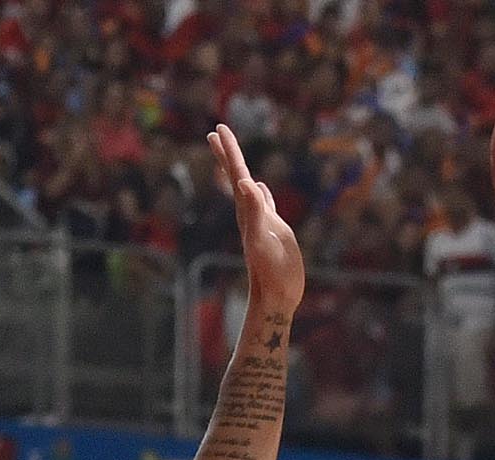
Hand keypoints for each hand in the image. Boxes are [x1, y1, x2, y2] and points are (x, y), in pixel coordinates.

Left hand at [208, 124, 301, 321]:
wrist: (277, 297)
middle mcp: (249, 213)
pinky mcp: (272, 231)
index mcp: (246, 211)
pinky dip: (260, 192)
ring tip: (234, 157)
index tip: (218, 128)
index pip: (235, 173)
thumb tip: (245, 183)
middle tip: (217, 131)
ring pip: (247, 188)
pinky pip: (263, 204)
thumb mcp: (263, 239)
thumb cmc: (271, 272)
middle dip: (227, 154)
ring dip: (240, 171)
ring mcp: (260, 221)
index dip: (229, 151)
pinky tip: (259, 187)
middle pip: (236, 176)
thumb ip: (255, 211)